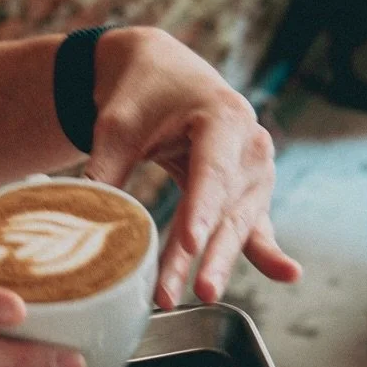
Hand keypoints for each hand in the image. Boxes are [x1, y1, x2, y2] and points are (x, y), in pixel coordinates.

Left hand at [87, 28, 300, 306]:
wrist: (163, 72)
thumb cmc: (142, 95)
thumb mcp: (118, 126)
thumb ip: (106, 169)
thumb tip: (81, 216)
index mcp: (223, 117)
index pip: (212, 171)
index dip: (202, 209)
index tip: (191, 244)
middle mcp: (250, 144)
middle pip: (229, 206)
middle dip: (213, 252)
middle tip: (201, 290)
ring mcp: (255, 169)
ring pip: (237, 223)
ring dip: (218, 261)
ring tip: (202, 294)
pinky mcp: (249, 190)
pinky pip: (256, 225)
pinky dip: (265, 252)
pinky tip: (285, 273)